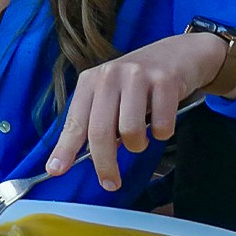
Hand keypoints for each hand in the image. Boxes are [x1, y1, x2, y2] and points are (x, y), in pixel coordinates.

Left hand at [46, 32, 225, 190]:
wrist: (180, 54)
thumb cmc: (139, 82)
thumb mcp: (111, 94)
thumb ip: (97, 120)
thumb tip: (79, 157)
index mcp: (90, 81)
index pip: (74, 121)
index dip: (65, 148)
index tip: (56, 169)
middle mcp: (110, 75)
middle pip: (100, 131)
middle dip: (104, 164)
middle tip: (110, 182)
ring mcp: (137, 76)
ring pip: (130, 131)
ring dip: (138, 145)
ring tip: (142, 137)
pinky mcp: (165, 81)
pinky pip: (161, 126)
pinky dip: (162, 133)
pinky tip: (162, 120)